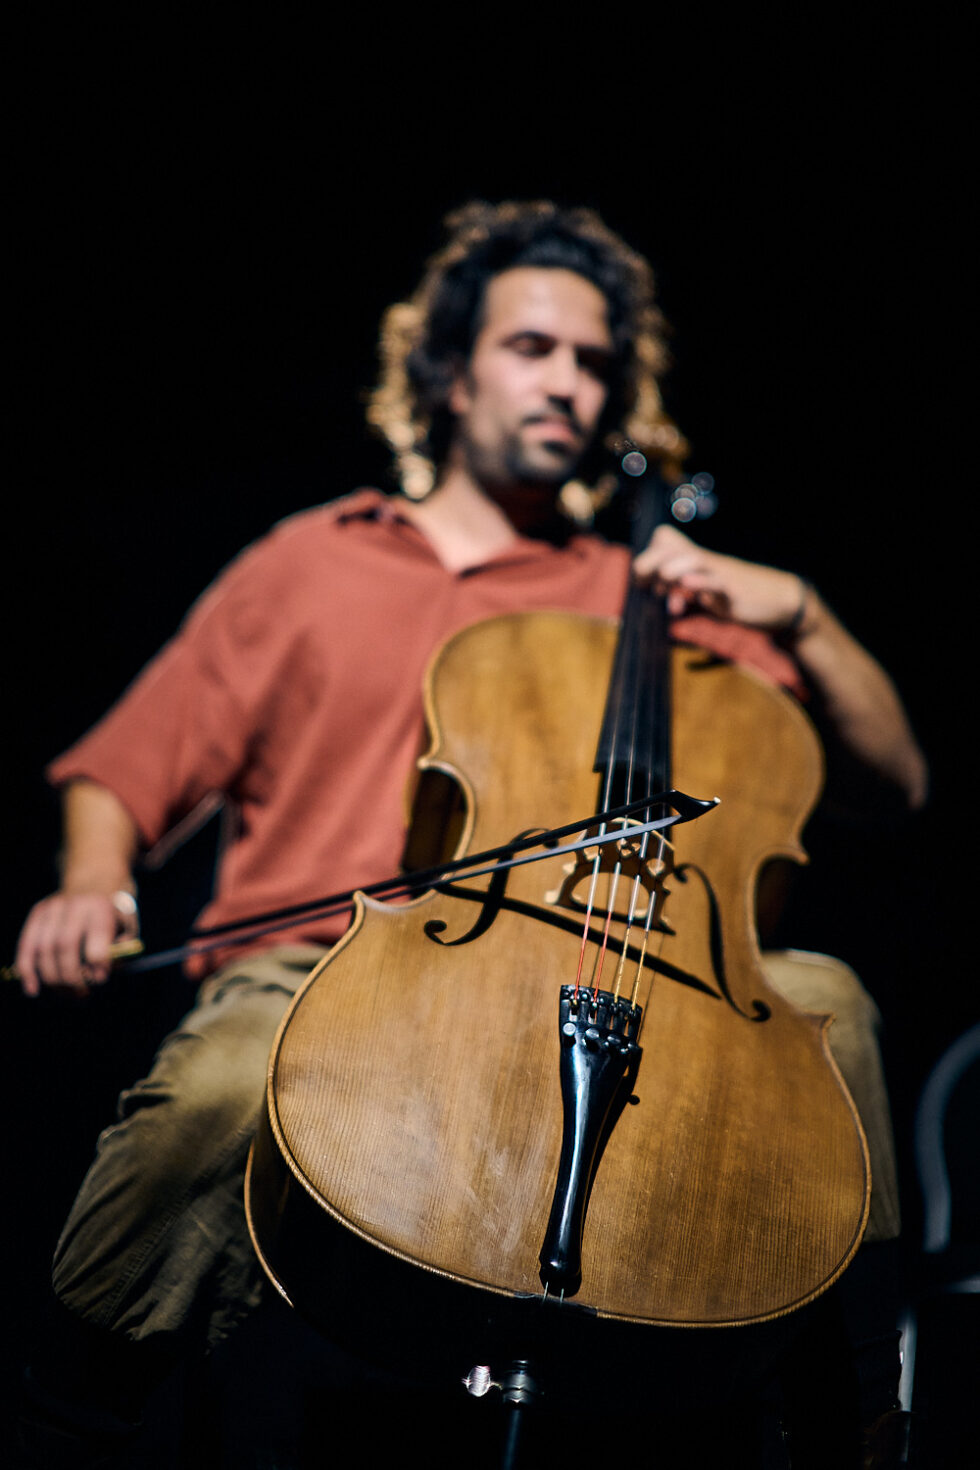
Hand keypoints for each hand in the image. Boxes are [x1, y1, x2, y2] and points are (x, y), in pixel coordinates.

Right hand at [15, 889, 137, 997]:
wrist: (96, 881)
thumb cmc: (114, 914)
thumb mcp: (127, 927)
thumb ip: (120, 951)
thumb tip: (101, 974)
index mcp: (101, 906)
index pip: (97, 936)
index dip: (98, 962)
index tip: (101, 979)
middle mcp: (75, 904)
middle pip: (65, 945)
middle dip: (71, 976)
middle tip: (81, 993)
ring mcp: (53, 907)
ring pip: (43, 949)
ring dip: (52, 979)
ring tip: (66, 993)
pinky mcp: (38, 913)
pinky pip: (27, 945)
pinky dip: (27, 970)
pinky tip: (33, 989)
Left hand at [633, 525, 807, 633]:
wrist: (780, 601)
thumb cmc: (739, 596)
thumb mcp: (707, 593)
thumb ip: (685, 593)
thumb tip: (663, 597)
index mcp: (696, 560)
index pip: (666, 540)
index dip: (648, 556)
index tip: (643, 583)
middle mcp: (706, 562)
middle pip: (673, 546)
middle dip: (650, 561)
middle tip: (642, 583)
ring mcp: (721, 574)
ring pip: (694, 559)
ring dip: (672, 568)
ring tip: (662, 578)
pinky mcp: (735, 590)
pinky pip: (717, 582)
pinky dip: (701, 582)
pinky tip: (687, 584)